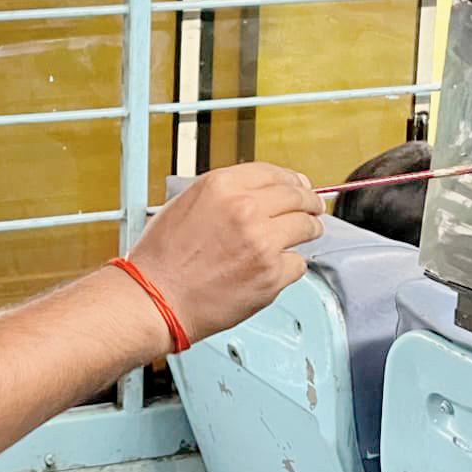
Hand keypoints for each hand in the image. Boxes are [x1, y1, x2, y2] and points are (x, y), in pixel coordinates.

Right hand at [128, 163, 325, 344]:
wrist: (156, 298)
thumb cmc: (163, 258)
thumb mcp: (186, 203)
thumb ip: (225, 193)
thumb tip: (260, 191)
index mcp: (223, 186)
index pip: (275, 173)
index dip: (293, 180)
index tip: (300, 187)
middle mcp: (246, 209)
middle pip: (298, 197)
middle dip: (310, 203)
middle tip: (315, 208)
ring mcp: (262, 243)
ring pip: (307, 228)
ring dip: (309, 230)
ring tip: (306, 234)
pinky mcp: (271, 275)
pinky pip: (298, 264)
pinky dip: (290, 266)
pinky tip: (276, 267)